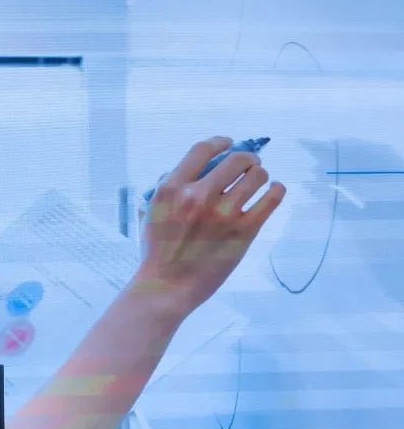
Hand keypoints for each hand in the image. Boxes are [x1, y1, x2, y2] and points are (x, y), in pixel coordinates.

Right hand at [135, 136, 285, 315]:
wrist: (167, 286)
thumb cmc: (157, 251)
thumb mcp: (151, 212)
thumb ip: (171, 189)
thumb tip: (197, 170)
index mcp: (172, 189)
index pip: (203, 150)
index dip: (220, 142)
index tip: (227, 143)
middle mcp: (198, 196)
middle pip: (236, 159)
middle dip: (246, 158)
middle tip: (249, 165)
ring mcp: (223, 213)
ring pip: (257, 176)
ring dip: (260, 174)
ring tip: (258, 181)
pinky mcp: (243, 231)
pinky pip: (271, 199)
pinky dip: (276, 190)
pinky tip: (274, 190)